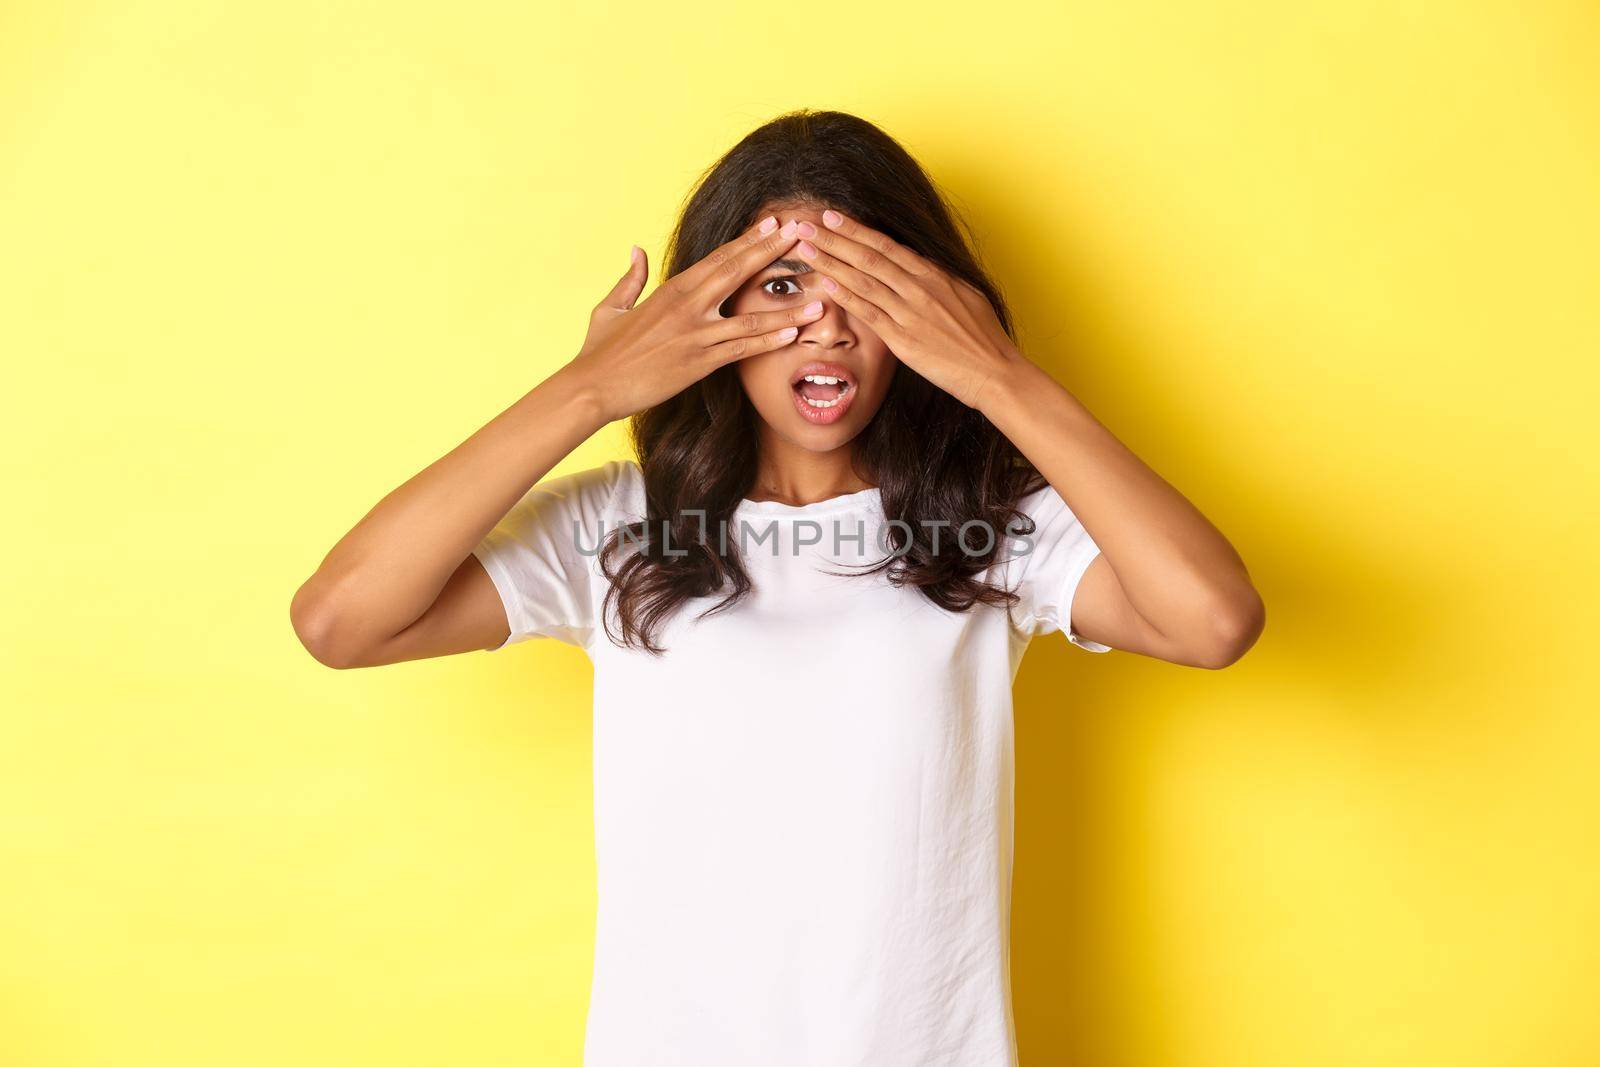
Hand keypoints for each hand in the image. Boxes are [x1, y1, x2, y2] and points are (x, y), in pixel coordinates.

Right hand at [560, 216, 823, 423]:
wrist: (592, 386)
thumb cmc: (600, 350)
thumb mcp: (610, 306)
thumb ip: (630, 277)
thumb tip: (637, 250)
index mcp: (671, 289)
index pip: (718, 257)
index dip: (750, 240)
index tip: (775, 224)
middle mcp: (687, 305)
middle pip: (738, 271)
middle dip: (774, 252)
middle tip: (804, 233)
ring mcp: (695, 334)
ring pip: (750, 314)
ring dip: (788, 305)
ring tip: (819, 295)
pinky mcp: (698, 362)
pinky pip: (741, 348)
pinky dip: (768, 339)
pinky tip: (793, 333)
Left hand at [789, 210, 1027, 410]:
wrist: (994, 372)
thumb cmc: (983, 337)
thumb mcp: (965, 296)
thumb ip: (938, 280)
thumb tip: (920, 266)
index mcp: (934, 275)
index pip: (887, 246)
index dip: (856, 230)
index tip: (832, 217)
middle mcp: (920, 287)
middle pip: (869, 256)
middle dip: (834, 238)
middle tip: (805, 224)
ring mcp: (910, 312)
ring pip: (863, 280)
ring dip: (831, 261)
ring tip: (806, 248)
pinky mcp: (903, 340)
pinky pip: (869, 313)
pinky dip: (846, 296)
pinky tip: (825, 283)